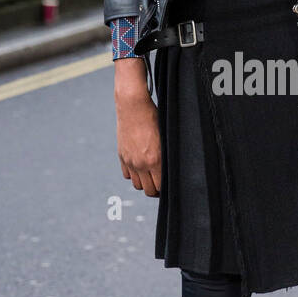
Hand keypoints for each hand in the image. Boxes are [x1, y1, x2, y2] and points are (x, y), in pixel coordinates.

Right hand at [114, 60, 160, 196]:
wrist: (133, 106)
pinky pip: (127, 175)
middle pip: (149, 190)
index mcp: (155, 159)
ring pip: (137, 185)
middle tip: (162, 184)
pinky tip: (141, 167)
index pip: (161, 186)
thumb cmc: (153, 117)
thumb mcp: (166, 136)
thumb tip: (175, 168)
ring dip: (145, 183)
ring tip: (152, 177)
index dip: (167, 189)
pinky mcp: (122, 156)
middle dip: (157, 190)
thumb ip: (168, 155)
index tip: (172, 185)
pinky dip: (134, 175)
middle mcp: (141, 163)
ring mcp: (130, 161)